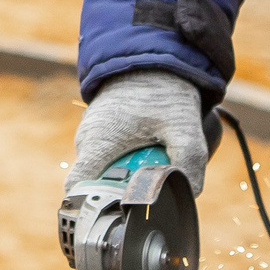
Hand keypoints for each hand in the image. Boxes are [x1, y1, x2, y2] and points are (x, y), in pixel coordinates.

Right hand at [67, 69, 210, 194]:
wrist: (154, 57)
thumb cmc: (163, 90)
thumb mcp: (184, 127)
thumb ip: (189, 161)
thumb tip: (190, 192)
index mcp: (96, 143)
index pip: (79, 191)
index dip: (94, 208)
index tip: (121, 212)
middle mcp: (86, 140)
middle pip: (95, 184)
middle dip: (121, 191)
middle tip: (151, 186)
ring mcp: (90, 133)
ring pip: (103, 169)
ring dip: (125, 174)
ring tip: (152, 164)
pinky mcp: (99, 128)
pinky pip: (108, 154)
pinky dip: (126, 158)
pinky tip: (148, 148)